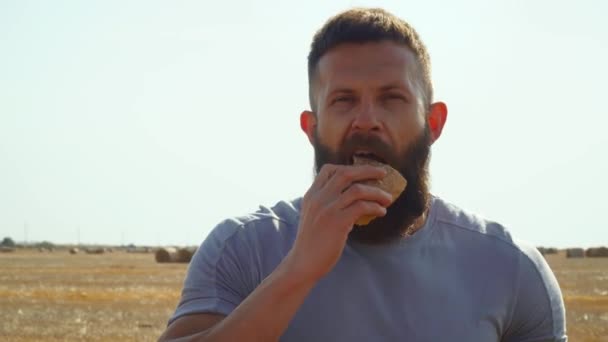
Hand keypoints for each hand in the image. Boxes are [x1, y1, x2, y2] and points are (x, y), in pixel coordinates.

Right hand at [285, 163, 392, 282]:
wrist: (304, 263)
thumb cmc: (311, 243)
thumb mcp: (313, 216)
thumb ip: (327, 205)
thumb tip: (354, 202)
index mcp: (311, 195)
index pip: (328, 170)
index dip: (348, 167)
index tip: (362, 172)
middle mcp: (319, 198)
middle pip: (345, 173)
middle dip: (367, 170)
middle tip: (383, 173)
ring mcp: (328, 209)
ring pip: (358, 190)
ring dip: (377, 192)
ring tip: (388, 198)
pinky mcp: (338, 222)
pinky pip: (362, 207)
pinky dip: (375, 207)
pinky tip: (381, 212)